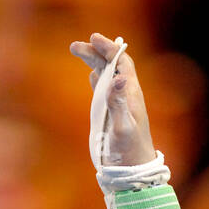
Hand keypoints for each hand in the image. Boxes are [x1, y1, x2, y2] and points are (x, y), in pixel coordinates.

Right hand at [69, 32, 157, 164]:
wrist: (133, 170)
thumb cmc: (130, 151)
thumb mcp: (123, 127)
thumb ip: (119, 103)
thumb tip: (119, 77)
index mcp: (132, 94)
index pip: (122, 62)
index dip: (110, 48)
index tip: (94, 38)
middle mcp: (126, 95)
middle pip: (112, 66)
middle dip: (96, 52)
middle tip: (74, 46)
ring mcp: (118, 104)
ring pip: (106, 75)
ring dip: (93, 62)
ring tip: (77, 50)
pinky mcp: (111, 114)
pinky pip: (105, 91)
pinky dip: (97, 79)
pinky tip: (91, 75)